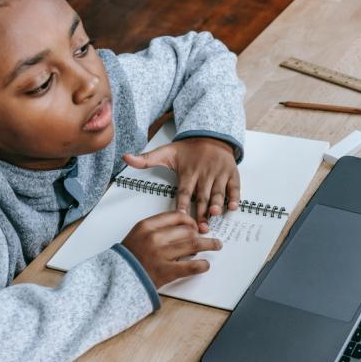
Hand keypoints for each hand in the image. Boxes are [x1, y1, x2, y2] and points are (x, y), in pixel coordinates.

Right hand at [121, 211, 222, 287]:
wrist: (118, 278)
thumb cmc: (130, 257)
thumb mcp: (139, 234)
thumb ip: (158, 227)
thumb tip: (184, 222)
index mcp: (147, 226)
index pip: (176, 216)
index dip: (190, 220)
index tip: (194, 225)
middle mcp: (154, 238)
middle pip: (187, 230)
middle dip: (198, 234)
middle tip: (203, 239)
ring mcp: (160, 255)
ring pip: (193, 244)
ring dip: (209, 244)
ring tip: (216, 245)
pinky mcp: (166, 272)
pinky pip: (191, 266)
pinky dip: (202, 265)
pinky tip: (206, 264)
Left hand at [123, 137, 239, 232]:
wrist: (210, 135)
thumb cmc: (188, 149)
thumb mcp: (166, 152)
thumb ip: (146, 159)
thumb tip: (126, 158)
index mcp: (188, 172)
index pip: (183, 191)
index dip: (182, 205)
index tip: (180, 216)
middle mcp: (204, 174)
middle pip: (201, 196)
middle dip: (201, 212)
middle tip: (200, 227)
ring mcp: (218, 174)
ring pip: (217, 192)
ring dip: (217, 203)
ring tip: (215, 214)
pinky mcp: (231, 173)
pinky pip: (234, 186)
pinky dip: (234, 196)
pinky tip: (233, 207)